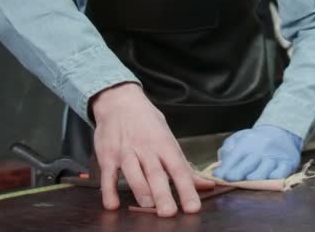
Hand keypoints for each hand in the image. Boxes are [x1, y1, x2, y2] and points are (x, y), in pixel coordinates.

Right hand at [91, 83, 213, 216]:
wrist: (120, 101)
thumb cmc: (148, 123)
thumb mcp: (169, 139)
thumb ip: (185, 166)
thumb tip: (206, 185)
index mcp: (165, 146)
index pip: (179, 170)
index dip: (187, 189)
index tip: (193, 207)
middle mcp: (147, 149)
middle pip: (156, 174)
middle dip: (163, 194)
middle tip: (169, 212)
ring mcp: (126, 152)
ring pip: (133, 173)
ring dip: (140, 190)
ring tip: (147, 207)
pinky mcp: (108, 156)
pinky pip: (108, 175)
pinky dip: (108, 191)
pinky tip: (112, 205)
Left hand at [213, 124, 302, 181]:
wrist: (281, 132)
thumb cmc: (256, 140)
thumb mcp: (239, 138)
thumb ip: (228, 148)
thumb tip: (221, 163)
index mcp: (248, 142)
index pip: (234, 157)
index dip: (226, 168)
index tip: (218, 176)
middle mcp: (262, 149)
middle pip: (248, 164)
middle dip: (238, 173)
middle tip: (229, 180)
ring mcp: (275, 157)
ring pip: (264, 171)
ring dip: (255, 178)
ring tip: (248, 181)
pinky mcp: (288, 164)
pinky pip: (281, 174)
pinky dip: (274, 179)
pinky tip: (267, 181)